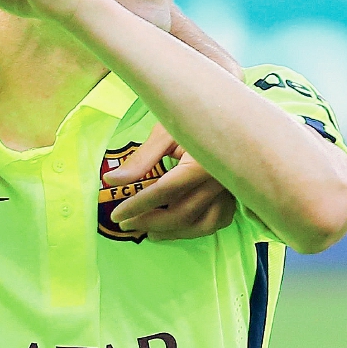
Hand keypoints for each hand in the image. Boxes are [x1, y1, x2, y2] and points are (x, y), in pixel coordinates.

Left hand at [103, 124, 236, 239]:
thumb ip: (140, 159)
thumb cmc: (193, 118)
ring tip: (147, 232)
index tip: (116, 214)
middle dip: (149, 222)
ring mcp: (230, 189)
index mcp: (202, 162)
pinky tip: (176, 228)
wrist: (227, 114)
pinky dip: (196, 229)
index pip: (164, 191)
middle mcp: (219, 180)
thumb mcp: (165, 132)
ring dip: (172, 233)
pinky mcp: (235, 194)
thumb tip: (111, 180)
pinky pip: (218, 221)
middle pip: (182, 213)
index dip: (137, 205)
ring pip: (202, 224)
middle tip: (124, 224)